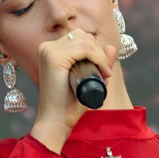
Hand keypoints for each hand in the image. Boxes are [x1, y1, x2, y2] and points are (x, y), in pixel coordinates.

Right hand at [28, 26, 116, 151]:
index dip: (97, 51)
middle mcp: (47, 47)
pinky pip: (84, 48)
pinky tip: (102, 72)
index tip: (105, 71)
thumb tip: (111, 47)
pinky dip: (98, 58)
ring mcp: (48, 51)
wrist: (57, 121)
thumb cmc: (70, 104)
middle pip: (83, 36)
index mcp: (51, 49)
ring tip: (104, 75)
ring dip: (101, 56)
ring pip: (85, 41)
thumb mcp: (88, 79)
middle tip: (105, 74)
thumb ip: (99, 63)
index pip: (80, 37)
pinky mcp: (53, 57)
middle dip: (100, 53)